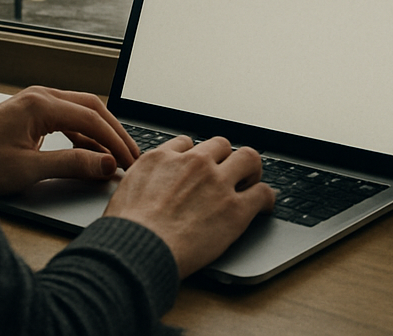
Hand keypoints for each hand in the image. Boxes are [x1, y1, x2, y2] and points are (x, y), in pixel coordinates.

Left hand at [0, 86, 138, 195]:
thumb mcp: (29, 169)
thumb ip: (72, 164)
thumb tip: (106, 164)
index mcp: (40, 104)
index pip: (90, 118)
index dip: (114, 140)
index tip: (130, 160)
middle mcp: (40, 96)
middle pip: (90, 108)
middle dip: (113, 131)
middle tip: (132, 155)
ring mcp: (35, 103)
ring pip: (80, 112)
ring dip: (100, 133)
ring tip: (116, 156)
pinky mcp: (31, 115)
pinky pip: (67, 119)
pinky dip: (83, 135)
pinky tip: (91, 153)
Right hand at [103, 135, 275, 277]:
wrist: (138, 248)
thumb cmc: (126, 228)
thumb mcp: (126, 189)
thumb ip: (143, 179)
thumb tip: (145, 187)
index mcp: (164, 157)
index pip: (188, 144)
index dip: (195, 157)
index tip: (198, 168)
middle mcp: (194, 163)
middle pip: (221, 144)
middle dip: (225, 157)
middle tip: (227, 172)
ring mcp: (217, 183)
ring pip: (248, 158)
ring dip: (250, 169)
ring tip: (251, 181)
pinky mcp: (235, 209)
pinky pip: (262, 193)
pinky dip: (267, 198)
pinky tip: (265, 204)